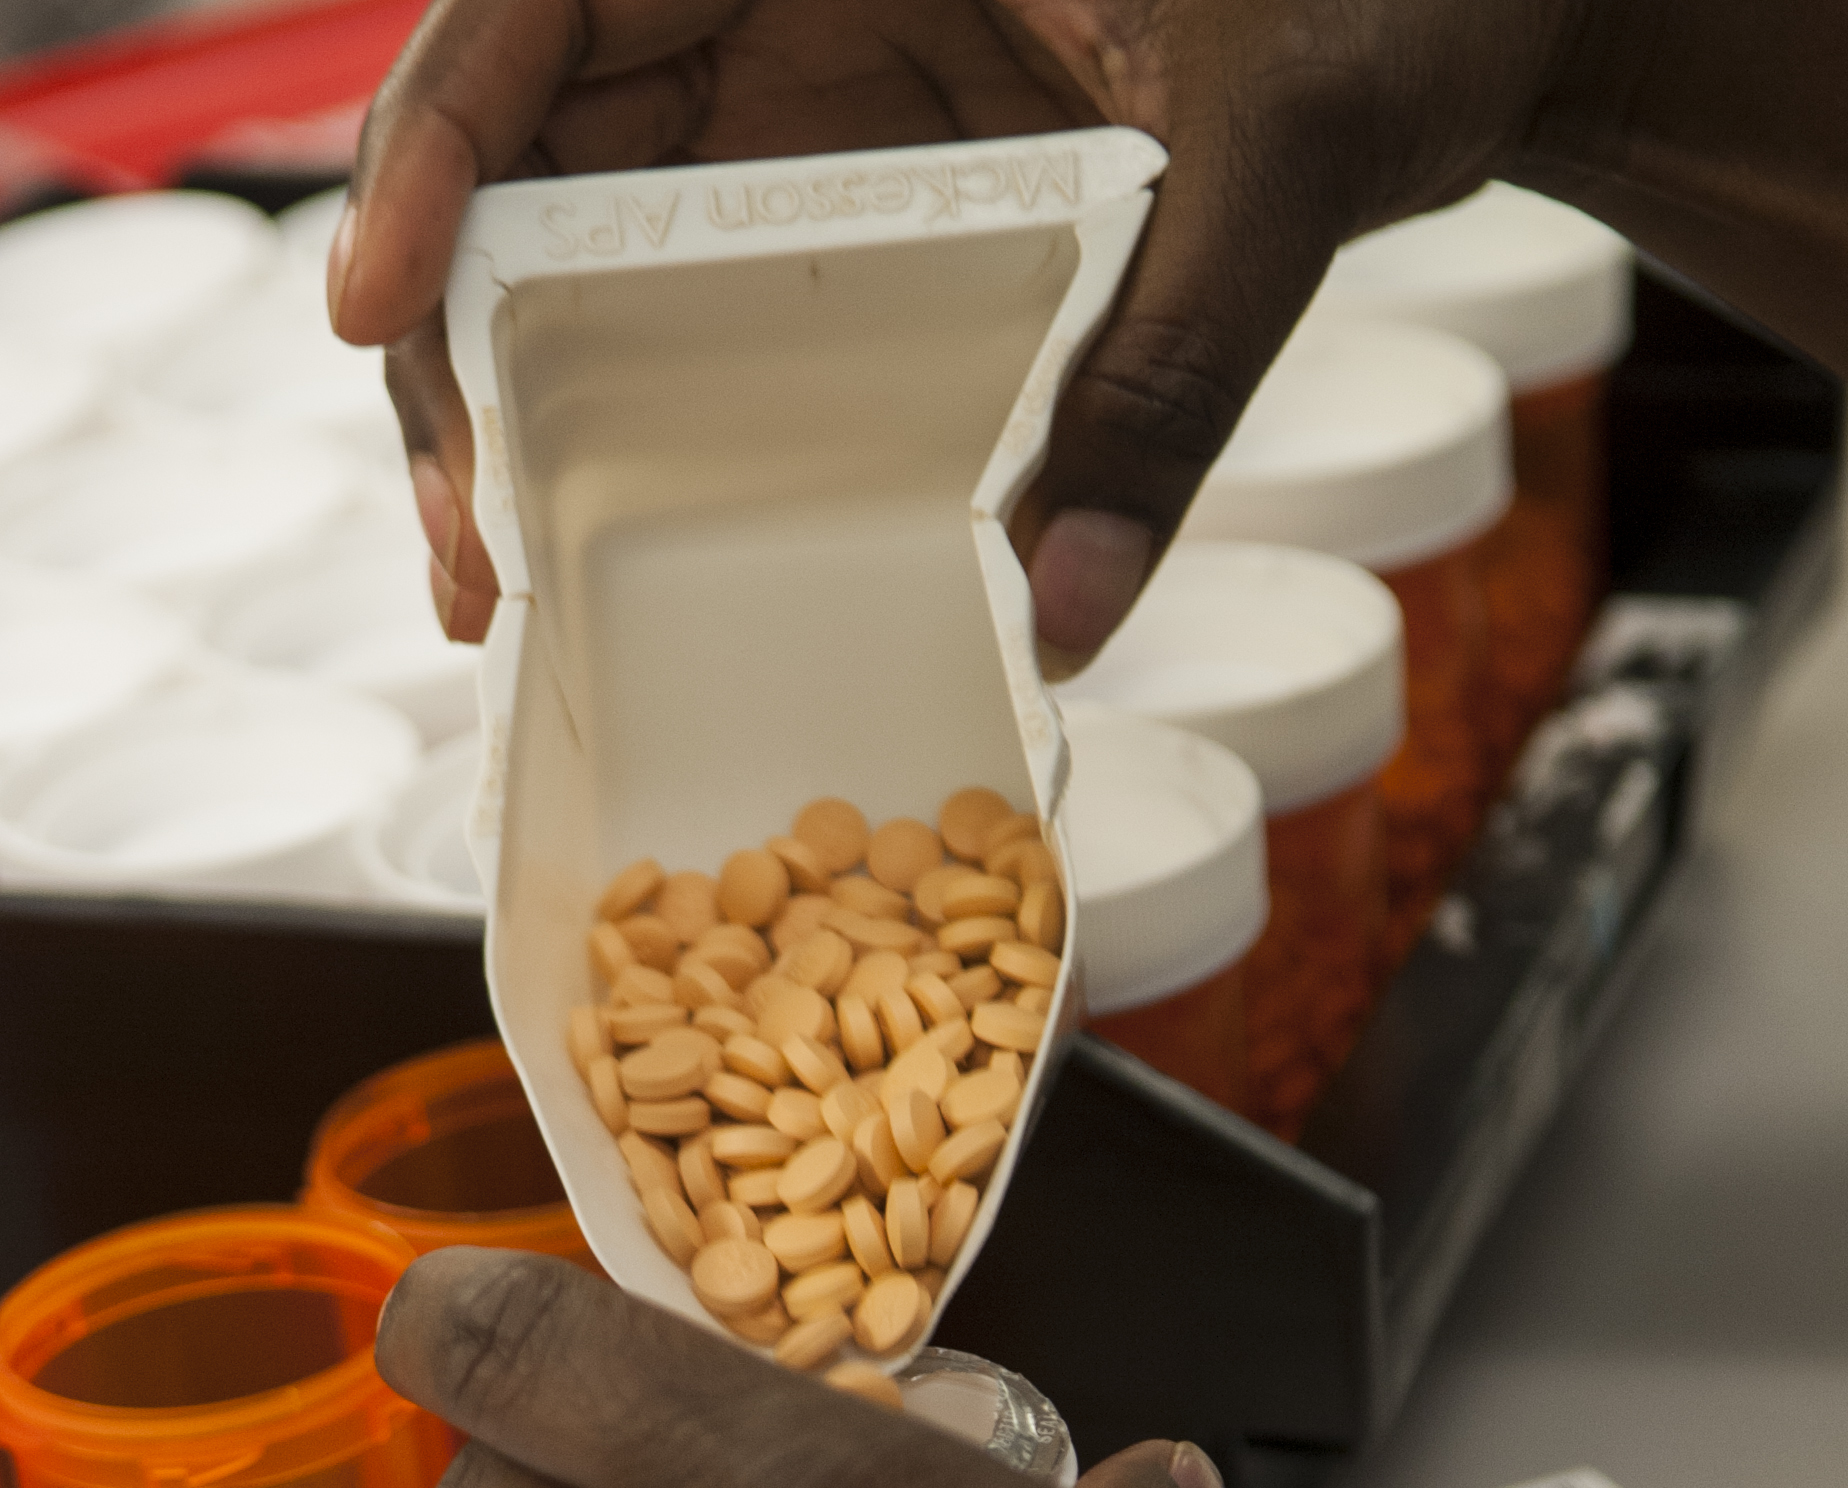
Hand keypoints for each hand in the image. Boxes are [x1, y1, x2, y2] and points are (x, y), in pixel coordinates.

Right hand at [330, 0, 1587, 657]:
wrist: (1473, 18)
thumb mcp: (1285, 149)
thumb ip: (1176, 360)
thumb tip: (1059, 604)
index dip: (432, 136)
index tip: (379, 301)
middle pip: (528, 137)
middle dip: (456, 333)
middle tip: (464, 539)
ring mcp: (806, 94)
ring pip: (585, 231)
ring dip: (518, 404)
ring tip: (497, 579)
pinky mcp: (855, 195)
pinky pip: (696, 298)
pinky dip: (637, 416)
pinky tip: (605, 539)